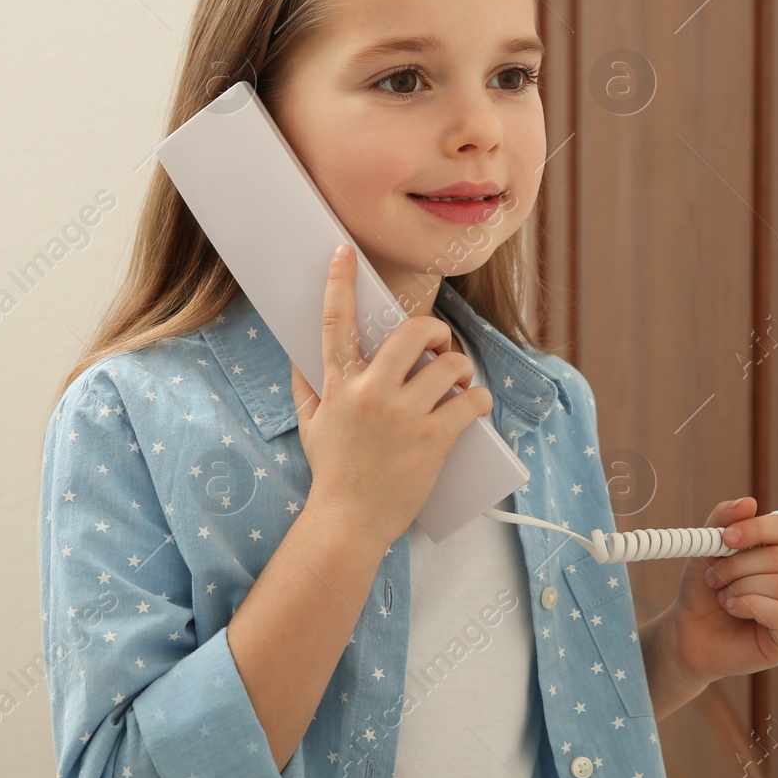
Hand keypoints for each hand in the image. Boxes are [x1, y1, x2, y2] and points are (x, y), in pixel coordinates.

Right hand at [288, 244, 493, 548]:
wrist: (348, 524)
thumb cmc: (333, 474)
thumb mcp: (311, 425)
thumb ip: (306, 385)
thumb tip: (299, 353)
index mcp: (339, 386)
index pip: (335, 323)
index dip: (339, 283)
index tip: (344, 253)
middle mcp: (371, 394)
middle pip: (412, 333)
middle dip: (434, 332)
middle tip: (438, 347)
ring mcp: (404, 416)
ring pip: (449, 366)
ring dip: (459, 370)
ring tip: (457, 385)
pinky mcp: (433, 439)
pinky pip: (471, 401)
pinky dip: (478, 401)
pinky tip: (473, 408)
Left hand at [667, 497, 777, 689]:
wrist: (687, 634)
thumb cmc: (703, 593)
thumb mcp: (706, 550)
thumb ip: (723, 521)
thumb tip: (749, 502)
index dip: (756, 528)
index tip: (724, 538)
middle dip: (738, 565)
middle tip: (713, 578)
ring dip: (741, 586)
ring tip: (722, 596)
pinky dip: (750, 606)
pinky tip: (732, 609)